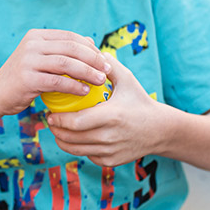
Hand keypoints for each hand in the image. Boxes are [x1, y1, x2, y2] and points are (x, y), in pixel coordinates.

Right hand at [0, 29, 111, 117]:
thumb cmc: (22, 79)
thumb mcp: (39, 59)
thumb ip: (61, 50)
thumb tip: (90, 42)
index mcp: (36, 36)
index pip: (70, 37)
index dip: (90, 48)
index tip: (104, 59)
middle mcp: (31, 45)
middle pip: (71, 48)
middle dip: (93, 59)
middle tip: (107, 69)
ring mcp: (28, 61)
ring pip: (67, 63)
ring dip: (88, 72)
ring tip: (100, 80)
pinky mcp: (27, 79)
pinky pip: (58, 81)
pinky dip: (75, 86)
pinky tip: (85, 91)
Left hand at [47, 54, 167, 166]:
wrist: (160, 130)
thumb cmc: (140, 101)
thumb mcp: (127, 80)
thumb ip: (108, 65)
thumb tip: (89, 48)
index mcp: (111, 115)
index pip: (76, 122)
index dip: (58, 119)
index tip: (49, 112)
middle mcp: (109, 137)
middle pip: (71, 138)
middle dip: (55, 130)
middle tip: (49, 120)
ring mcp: (109, 151)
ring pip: (75, 150)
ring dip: (61, 140)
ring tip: (57, 129)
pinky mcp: (110, 162)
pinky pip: (86, 155)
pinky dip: (77, 147)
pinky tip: (74, 137)